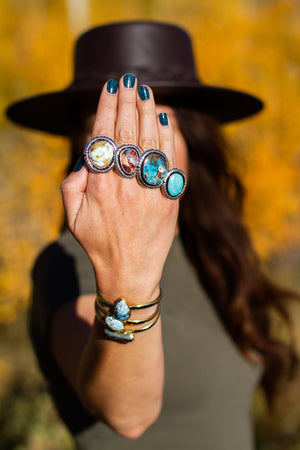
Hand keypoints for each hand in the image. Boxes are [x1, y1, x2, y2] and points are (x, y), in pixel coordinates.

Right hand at [61, 74, 178, 302]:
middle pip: (128, 132)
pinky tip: (166, 118)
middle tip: (129, 78)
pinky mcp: (169, 199)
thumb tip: (87, 157)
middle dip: (128, 101)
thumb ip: (72, 183)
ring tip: (146, 90)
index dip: (106, 108)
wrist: (131, 273)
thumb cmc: (98, 244)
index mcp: (99, 185)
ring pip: (151, 141)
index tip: (109, 87)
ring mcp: (150, 190)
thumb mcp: (72, 217)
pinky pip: (171, 161)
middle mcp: (126, 184)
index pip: (104, 136)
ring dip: (148, 112)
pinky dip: (169, 137)